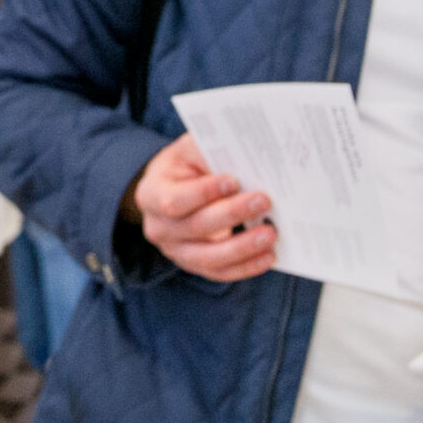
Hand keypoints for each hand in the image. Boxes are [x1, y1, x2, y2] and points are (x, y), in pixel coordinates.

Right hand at [127, 133, 277, 281]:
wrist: (172, 190)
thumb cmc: (185, 166)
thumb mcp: (189, 150)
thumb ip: (209, 151)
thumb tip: (245, 156)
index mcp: (151, 194)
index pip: (175, 200)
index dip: (204, 193)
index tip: (234, 181)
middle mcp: (158, 228)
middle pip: (195, 227)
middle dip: (232, 214)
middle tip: (264, 201)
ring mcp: (176, 251)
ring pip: (208, 257)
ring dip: (242, 247)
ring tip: (271, 234)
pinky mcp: (195, 265)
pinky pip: (220, 272)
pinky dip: (246, 267)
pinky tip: (268, 257)